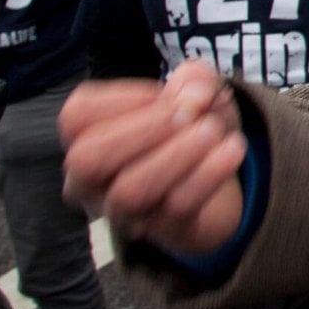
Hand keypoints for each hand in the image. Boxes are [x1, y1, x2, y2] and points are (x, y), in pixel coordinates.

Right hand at [60, 59, 246, 255]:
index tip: (166, 92)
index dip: (123, 97)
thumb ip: (194, 79)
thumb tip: (192, 92)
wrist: (221, 175)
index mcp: (86, 138)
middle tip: (189, 114)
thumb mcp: (197, 91)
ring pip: (130, 191)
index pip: (76, 117)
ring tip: (214, 130)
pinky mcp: (165, 229)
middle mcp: (91, 181)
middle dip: (143, 129)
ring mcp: (124, 212)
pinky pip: (177, 207)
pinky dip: (209, 174)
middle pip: (87, 159)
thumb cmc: (190, 126)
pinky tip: (232, 149)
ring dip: (177, 154)